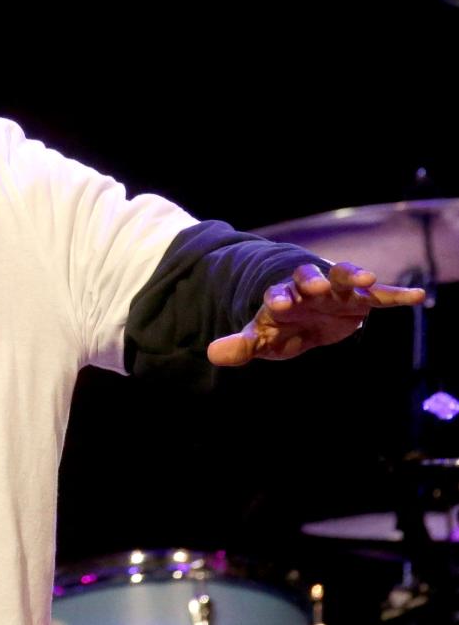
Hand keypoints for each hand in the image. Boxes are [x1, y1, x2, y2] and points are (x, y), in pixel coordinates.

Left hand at [207, 262, 424, 365]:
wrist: (306, 315)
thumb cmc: (282, 326)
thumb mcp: (263, 338)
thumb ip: (242, 344)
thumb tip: (212, 353)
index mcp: (283, 296)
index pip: (277, 293)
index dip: (278, 298)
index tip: (277, 305)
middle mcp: (308, 287)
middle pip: (309, 277)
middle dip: (313, 280)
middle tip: (318, 285)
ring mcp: (336, 290)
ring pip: (343, 276)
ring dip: (352, 274)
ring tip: (366, 277)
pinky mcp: (361, 298)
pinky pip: (380, 294)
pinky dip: (396, 294)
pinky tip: (416, 297)